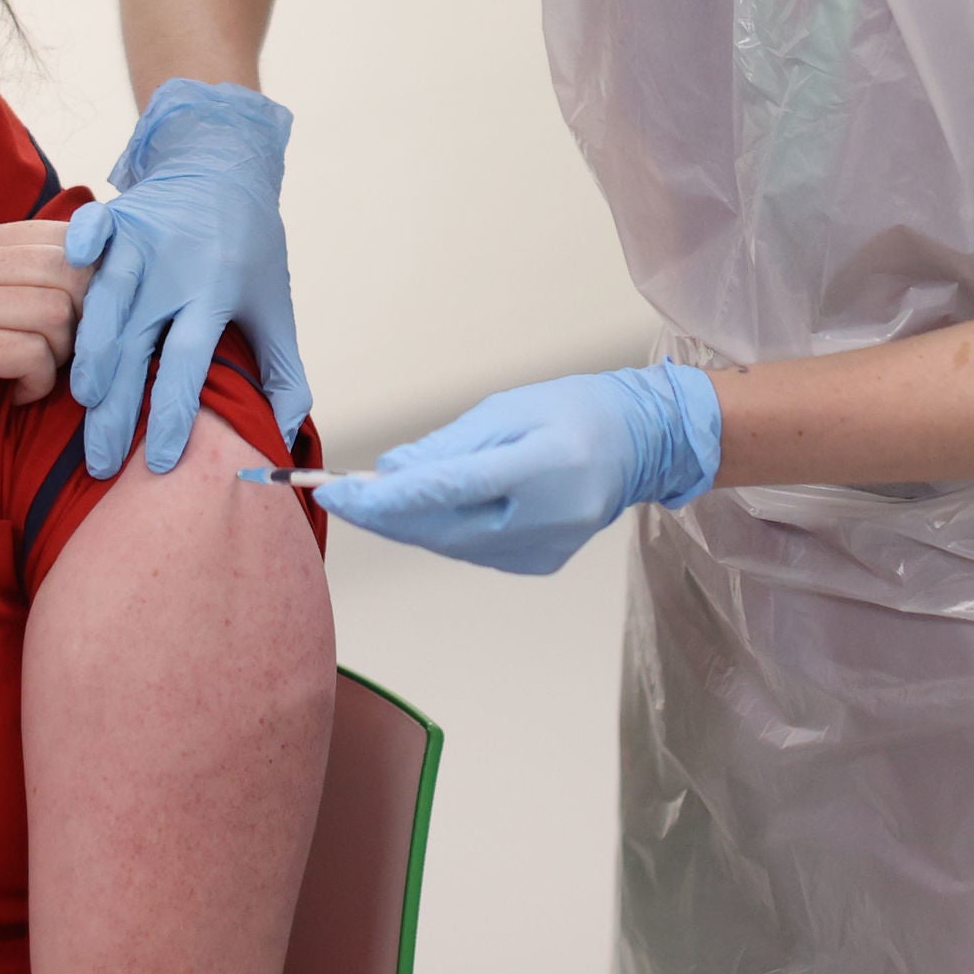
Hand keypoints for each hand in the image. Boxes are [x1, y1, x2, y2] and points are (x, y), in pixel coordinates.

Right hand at [0, 222, 90, 464]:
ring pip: (60, 311)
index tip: (84, 316)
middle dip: (87, 318)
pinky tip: (15, 395)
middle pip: (73, 269)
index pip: (64, 234)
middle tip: (63, 352)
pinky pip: (33, 355)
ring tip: (33, 375)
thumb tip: (75, 278)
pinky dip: (39, 383)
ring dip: (63, 355)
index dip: (93, 276)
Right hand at [64, 81, 310, 478]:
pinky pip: (90, 234)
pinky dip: (76, 252)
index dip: (174, 412)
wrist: (226, 168)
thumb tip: (281, 435)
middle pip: (137, 345)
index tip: (162, 460)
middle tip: (101, 462)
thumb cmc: (250, 248)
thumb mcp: (274, 308)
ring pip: (105, 302)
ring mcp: (142, 239)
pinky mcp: (117, 216)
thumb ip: (283, 373)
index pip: (189, 363)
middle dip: (117, 409)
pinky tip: (56, 286)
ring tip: (79, 402)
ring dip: (89, 353)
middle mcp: (177, 268)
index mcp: (216, 293)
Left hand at [314, 363, 720, 574]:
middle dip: (380, 514)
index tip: (335, 491)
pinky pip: (471, 550)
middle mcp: (543, 519)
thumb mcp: (507, 409)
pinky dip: (441, 530)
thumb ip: (448, 446)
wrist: (638, 444)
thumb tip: (391, 474)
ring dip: (406, 523)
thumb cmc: (575, 411)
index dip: (383, 497)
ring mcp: (542, 550)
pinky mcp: (536, 564)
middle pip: (439, 528)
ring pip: (450, 544)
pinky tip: (424, 509)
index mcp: (540, 468)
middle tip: (335, 496)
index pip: (446, 490)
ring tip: (369, 498)